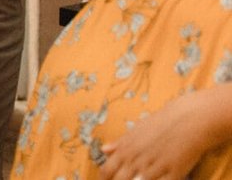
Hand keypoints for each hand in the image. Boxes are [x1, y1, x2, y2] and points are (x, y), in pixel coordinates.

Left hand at [98, 90, 218, 178]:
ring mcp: (156, 167)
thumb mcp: (137, 129)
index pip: (107, 170)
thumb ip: (121, 142)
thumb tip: (104, 150)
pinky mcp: (174, 173)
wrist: (190, 119)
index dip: (106, 177)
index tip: (108, 179)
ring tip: (140, 178)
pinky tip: (159, 179)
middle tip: (127, 178)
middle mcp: (138, 159)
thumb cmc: (163, 122)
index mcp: (126, 149)